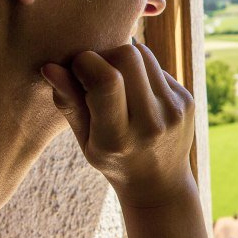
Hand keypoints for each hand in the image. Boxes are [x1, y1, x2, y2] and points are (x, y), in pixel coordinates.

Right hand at [40, 42, 196, 207]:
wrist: (160, 183)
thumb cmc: (113, 160)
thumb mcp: (85, 140)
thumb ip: (69, 103)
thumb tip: (50, 67)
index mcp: (119, 139)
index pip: (107, 81)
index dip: (86, 63)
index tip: (77, 71)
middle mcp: (152, 124)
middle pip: (127, 56)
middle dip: (105, 56)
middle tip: (96, 75)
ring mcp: (174, 111)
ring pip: (144, 54)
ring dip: (124, 60)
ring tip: (117, 84)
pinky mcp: (188, 100)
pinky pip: (158, 67)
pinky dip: (141, 72)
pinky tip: (137, 96)